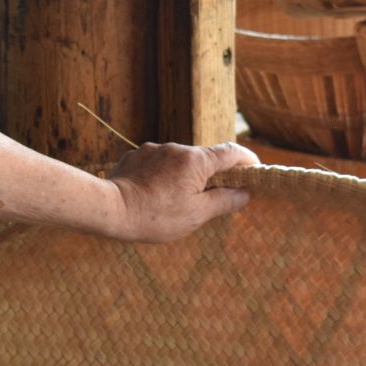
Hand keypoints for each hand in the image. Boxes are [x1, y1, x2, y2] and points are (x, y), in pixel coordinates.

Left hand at [105, 142, 258, 242]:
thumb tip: (244, 194)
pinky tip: (156, 194)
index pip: (232, 153)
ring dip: (185, 177)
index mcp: (196, 161)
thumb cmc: (156, 216)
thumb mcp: (196, 215)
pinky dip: (163, 176)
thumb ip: (224, 201)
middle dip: (212, 175)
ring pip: (180, 161)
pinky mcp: (136, 155)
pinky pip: (158, 163)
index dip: (247, 160)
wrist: (111, 210)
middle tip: (214, 197)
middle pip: (205, 158)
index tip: (255, 170)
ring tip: (176, 202)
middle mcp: (177, 148)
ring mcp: (154, 149)